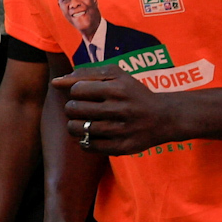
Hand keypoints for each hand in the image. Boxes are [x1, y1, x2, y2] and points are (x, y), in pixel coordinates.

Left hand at [53, 65, 183, 156]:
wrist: (164, 117)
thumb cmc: (134, 93)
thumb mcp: (117, 75)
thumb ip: (87, 74)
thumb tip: (56, 82)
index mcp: (118, 88)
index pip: (77, 89)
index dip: (76, 91)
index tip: (85, 94)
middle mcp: (120, 109)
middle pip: (73, 109)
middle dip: (72, 108)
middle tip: (82, 109)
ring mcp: (120, 130)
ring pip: (77, 129)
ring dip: (75, 125)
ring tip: (84, 121)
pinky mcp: (121, 147)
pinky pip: (87, 146)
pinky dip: (85, 140)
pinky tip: (93, 134)